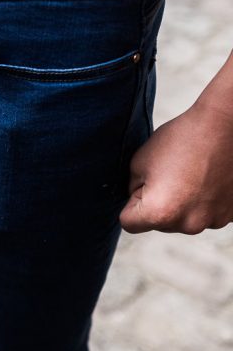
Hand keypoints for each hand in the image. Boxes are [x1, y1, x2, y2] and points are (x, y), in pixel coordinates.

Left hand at [120, 101, 232, 233]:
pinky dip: (203, 201)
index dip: (130, 203)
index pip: (129, 223)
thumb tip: (138, 200)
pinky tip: (207, 179)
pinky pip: (205, 213)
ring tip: (190, 174)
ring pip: (183, 219)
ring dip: (181, 204)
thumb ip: (132, 189)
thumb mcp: (139, 163)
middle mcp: (189, 224)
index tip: (142, 186)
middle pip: (159, 223)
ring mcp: (213, 221)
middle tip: (169, 175)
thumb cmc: (181, 140)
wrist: (224, 126)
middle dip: (157, 204)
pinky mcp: (230, 215)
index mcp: (161, 213)